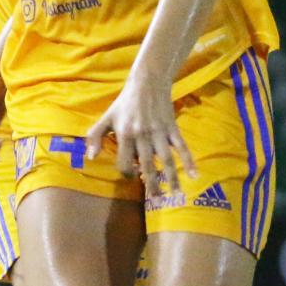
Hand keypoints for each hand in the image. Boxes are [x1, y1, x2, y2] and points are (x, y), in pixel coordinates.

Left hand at [85, 72, 196, 196]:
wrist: (147, 83)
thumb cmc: (124, 103)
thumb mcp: (106, 117)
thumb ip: (95, 136)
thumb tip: (91, 158)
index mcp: (125, 134)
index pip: (126, 162)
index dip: (127, 172)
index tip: (132, 174)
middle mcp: (143, 136)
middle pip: (147, 166)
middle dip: (152, 185)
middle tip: (156, 202)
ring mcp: (160, 133)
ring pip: (166, 160)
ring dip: (171, 178)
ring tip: (176, 195)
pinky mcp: (172, 128)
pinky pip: (182, 147)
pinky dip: (189, 161)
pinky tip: (194, 175)